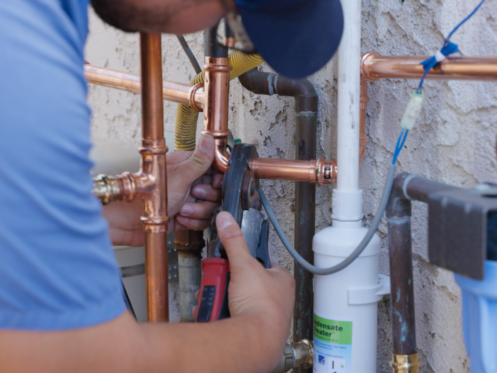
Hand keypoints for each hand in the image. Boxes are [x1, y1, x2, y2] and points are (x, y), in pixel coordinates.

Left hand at [103, 135, 221, 245]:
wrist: (130, 222)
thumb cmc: (148, 197)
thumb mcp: (179, 176)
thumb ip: (199, 160)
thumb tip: (208, 139)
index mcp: (186, 166)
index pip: (214, 167)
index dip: (218, 177)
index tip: (215, 183)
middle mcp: (188, 181)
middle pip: (215, 189)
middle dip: (208, 197)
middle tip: (194, 195)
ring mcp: (187, 198)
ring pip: (210, 206)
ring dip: (198, 211)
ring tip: (183, 210)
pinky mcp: (186, 215)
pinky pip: (203, 219)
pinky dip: (193, 222)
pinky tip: (181, 219)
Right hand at [193, 212, 294, 368]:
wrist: (255, 341)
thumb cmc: (261, 305)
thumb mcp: (244, 265)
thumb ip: (234, 242)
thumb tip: (226, 221)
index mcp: (280, 280)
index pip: (259, 263)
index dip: (242, 261)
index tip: (229, 262)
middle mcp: (274, 298)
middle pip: (241, 282)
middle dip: (223, 282)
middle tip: (216, 282)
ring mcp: (261, 315)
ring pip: (233, 299)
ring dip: (217, 297)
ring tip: (212, 297)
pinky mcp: (249, 329)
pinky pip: (229, 316)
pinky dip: (218, 313)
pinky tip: (212, 312)